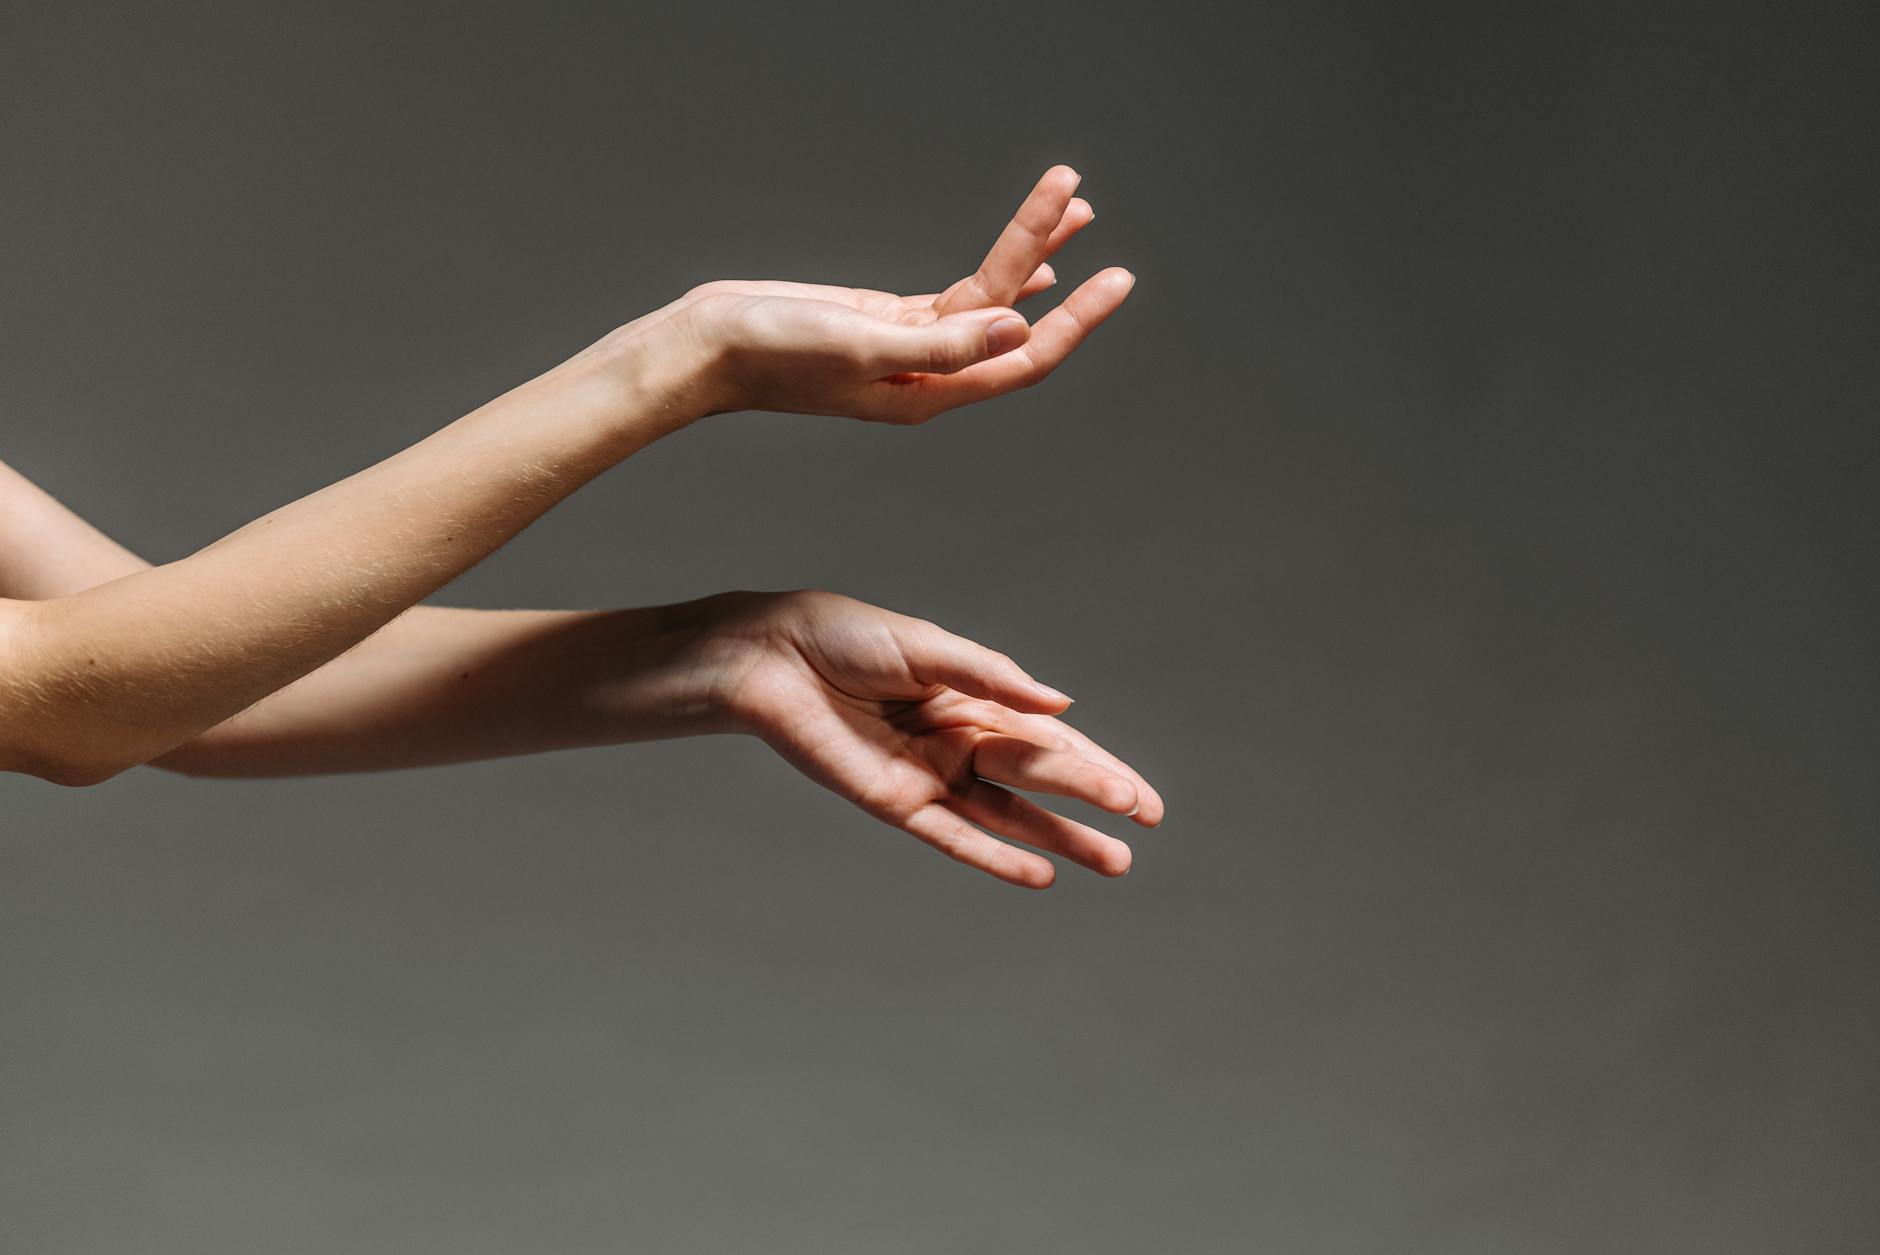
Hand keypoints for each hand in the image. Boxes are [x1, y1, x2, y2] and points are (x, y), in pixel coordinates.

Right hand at [653, 166, 1133, 423]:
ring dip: (1029, 252)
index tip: (1116, 278)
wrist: (709, 347)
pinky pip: (960, 298)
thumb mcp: (861, 346)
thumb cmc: (773, 357)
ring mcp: (911, 347)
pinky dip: (999, 272)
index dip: (1075, 323)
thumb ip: (939, 344)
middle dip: (1056, 265)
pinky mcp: (889, 321)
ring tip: (1070, 202)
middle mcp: (930, 376)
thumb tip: (1014, 326)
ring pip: (988, 299)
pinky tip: (1035, 261)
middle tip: (1090, 209)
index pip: (1022, 357)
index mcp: (930, 395)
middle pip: (1012, 318)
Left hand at [706, 590, 1164, 887]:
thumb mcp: (928, 647)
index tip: (1144, 800)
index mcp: (973, 700)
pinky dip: (995, 857)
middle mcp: (959, 743)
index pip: (1051, 739)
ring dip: (1060, 838)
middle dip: (1092, 798)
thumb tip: (1061, 705)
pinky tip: (1040, 875)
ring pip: (1009, 816)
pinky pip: (954, 836)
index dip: (1100, 767)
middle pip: (1040, 778)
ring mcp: (931, 777)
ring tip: (1113, 862)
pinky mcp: (896, 802)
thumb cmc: (843, 637)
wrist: (771, 658)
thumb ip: (993, 678)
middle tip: (1143, 822)